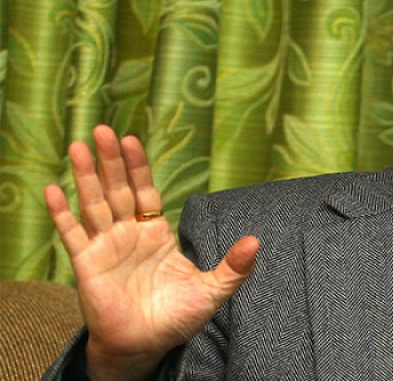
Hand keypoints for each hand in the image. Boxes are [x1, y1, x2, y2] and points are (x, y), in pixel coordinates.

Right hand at [45, 125, 258, 380]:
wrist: (146, 347)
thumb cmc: (176, 318)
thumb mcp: (212, 291)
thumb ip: (233, 267)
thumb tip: (255, 242)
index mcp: (156, 233)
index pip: (146, 190)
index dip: (138, 166)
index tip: (132, 140)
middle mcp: (129, 234)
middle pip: (118, 189)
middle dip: (111, 161)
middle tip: (103, 130)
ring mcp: (106, 247)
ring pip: (94, 204)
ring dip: (86, 176)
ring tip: (78, 146)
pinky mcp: (87, 265)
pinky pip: (72, 235)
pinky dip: (61, 214)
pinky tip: (52, 190)